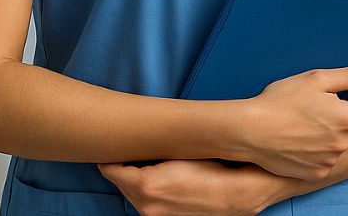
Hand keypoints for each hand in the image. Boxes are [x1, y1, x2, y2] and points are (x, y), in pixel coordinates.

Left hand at [98, 158, 272, 215]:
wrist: (236, 195)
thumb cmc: (212, 169)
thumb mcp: (180, 152)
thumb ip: (152, 149)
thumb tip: (136, 141)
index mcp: (146, 186)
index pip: (111, 170)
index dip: (112, 155)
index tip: (115, 145)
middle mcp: (146, 207)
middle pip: (120, 183)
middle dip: (126, 168)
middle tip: (135, 150)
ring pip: (133, 196)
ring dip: (137, 182)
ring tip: (152, 166)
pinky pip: (147, 205)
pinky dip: (149, 194)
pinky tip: (163, 182)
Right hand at [239, 67, 347, 179]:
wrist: (251, 131)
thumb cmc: (281, 101)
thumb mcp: (317, 78)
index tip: (329, 96)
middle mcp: (344, 143)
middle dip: (338, 116)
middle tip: (312, 109)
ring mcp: (330, 160)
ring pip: (338, 143)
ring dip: (328, 135)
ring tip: (303, 125)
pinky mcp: (317, 173)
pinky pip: (325, 160)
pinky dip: (317, 152)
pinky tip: (299, 141)